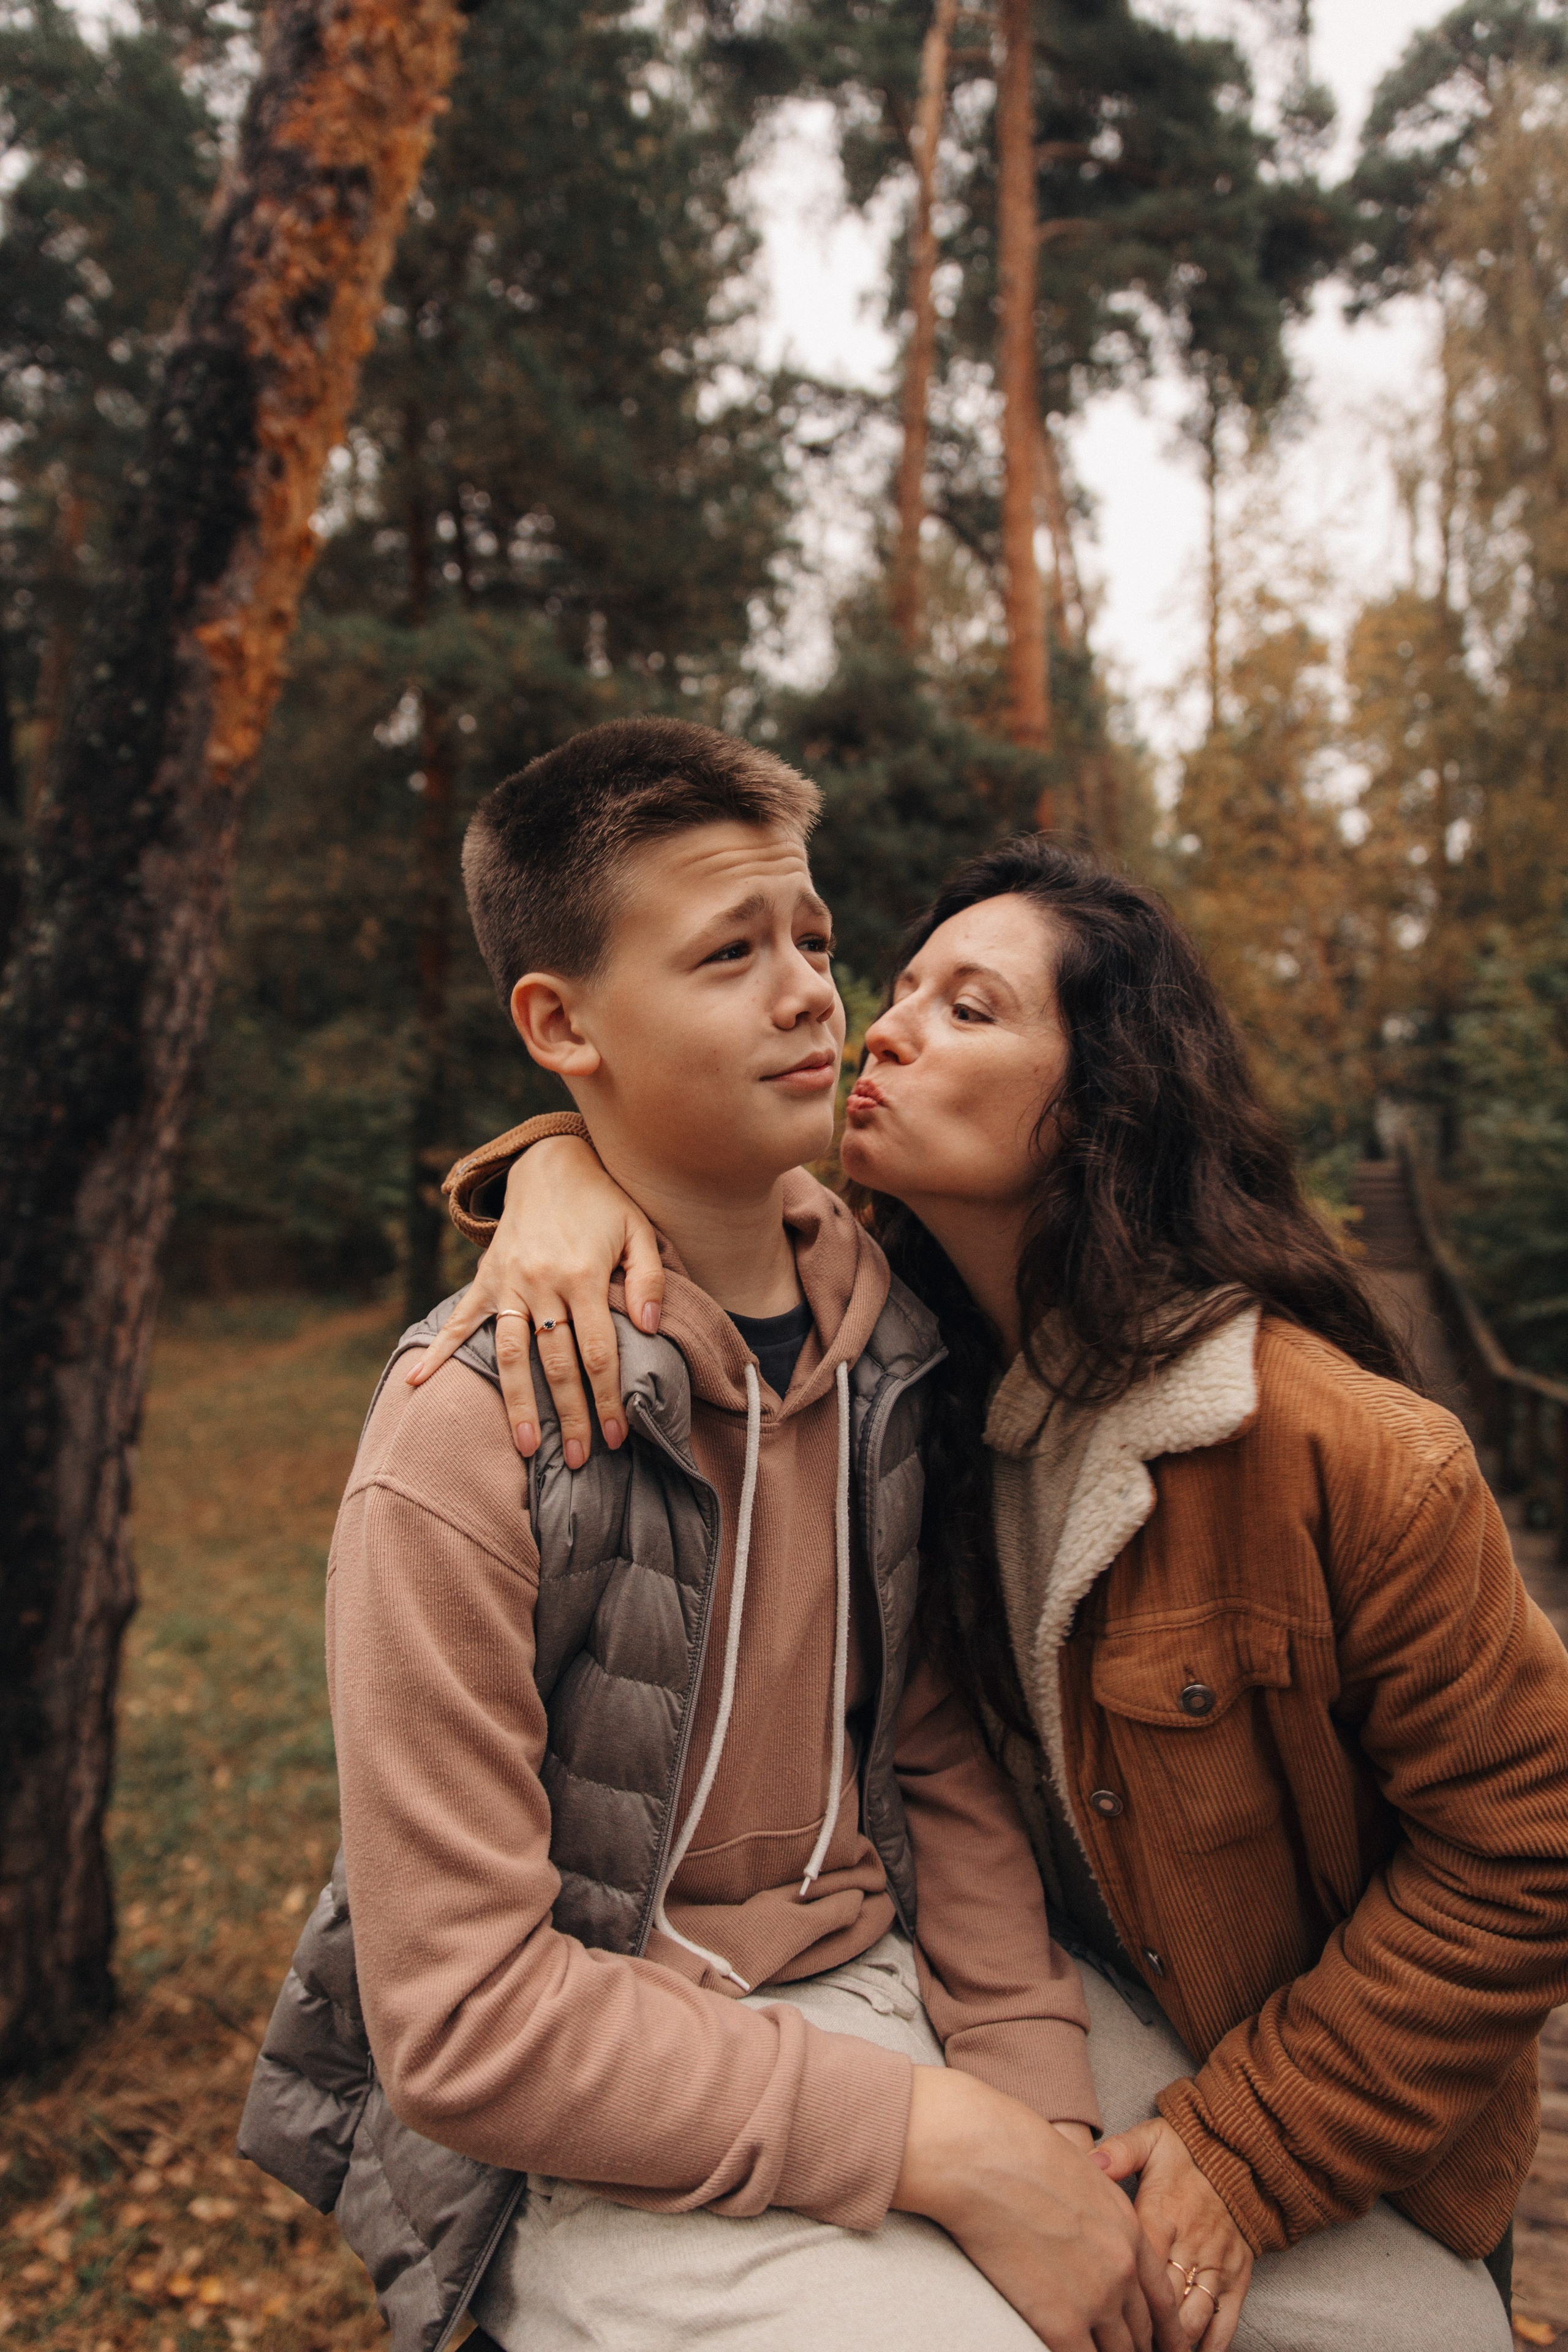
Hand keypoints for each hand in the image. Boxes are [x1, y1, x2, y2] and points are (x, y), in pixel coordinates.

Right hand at [406, 1136, 663, 1462]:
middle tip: (577, 1459)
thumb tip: (652, 1327)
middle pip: (555, 1363)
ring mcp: (508, 1282)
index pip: (596, 1352)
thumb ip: (648, 1278)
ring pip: (511, 1354)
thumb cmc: (603, 1201)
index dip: (606, 1397)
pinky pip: (460, 1320)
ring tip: (525, 1447)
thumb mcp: (638, 1229)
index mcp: (582, 1275)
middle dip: (569, 1415)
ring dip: (517, 1402)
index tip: (615, 1436)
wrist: (551, 1160)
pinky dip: (438, 1350)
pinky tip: (417, 1383)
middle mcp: (541, 1283)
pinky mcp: (486, 1278)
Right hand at [894, 2068, 1185, 2350]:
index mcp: (1129, 2230)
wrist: (984, 2159)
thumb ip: (1096, 2212)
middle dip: (1138, 2348)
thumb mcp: (1080, 2173)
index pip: (1162, 2297)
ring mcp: (1096, 2299)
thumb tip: (1086, 2229)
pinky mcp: (1060, 2322)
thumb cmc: (1019, 2151)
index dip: (1166, 2329)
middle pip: (1142, 2331)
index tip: (1166, 2345)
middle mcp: (1123, 2269)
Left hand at [1094, 2117, 1252, 2349]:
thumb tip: (1090, 2162)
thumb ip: (1120, 2153)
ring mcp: (1218, 2263)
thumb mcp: (1151, 2141)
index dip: (1123, 2298)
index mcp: (1164, 2215)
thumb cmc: (1187, 2153)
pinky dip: (1211, 2344)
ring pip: (1194, 2318)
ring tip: (1152, 2350)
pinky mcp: (1239, 2275)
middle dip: (1144, 2329)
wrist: (1241, 2156)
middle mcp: (1193, 2244)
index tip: (1104, 2313)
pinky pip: (1226, 2320)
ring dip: (1174, 2341)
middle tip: (1123, 2342)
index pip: (1141, 2269)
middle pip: (1165, 2302)